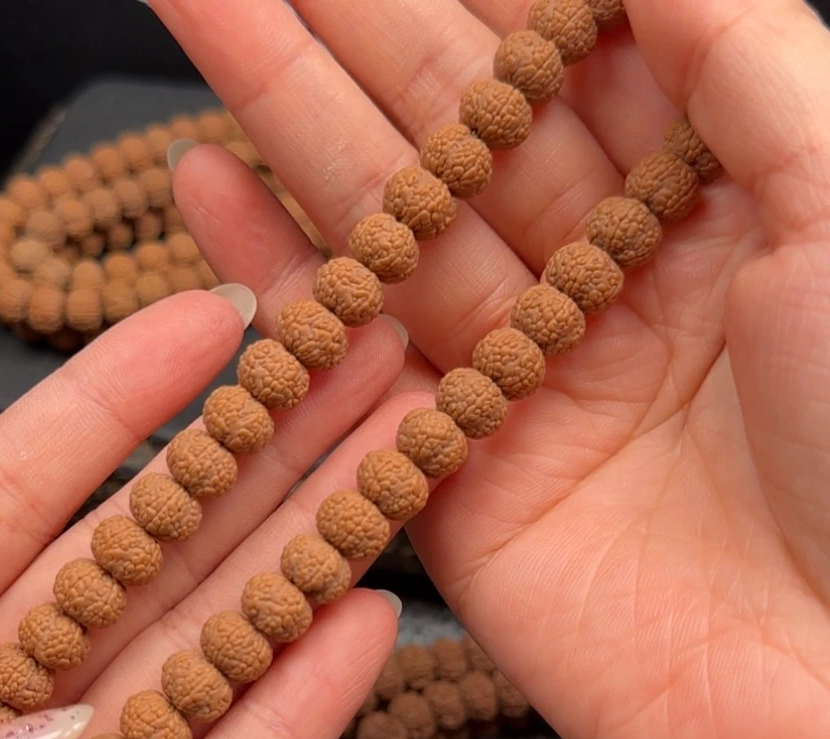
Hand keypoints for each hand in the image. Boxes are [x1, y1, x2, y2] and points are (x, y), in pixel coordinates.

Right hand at [151, 0, 829, 738]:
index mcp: (710, 206)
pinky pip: (349, 372)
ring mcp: (516, 387)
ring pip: (385, 232)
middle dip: (337, 29)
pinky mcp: (450, 487)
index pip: (560, 61)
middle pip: (449, 132)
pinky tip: (207, 191)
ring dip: (283, 119)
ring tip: (194, 10)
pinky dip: (280, 287)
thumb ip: (747, 67)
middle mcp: (602, 288)